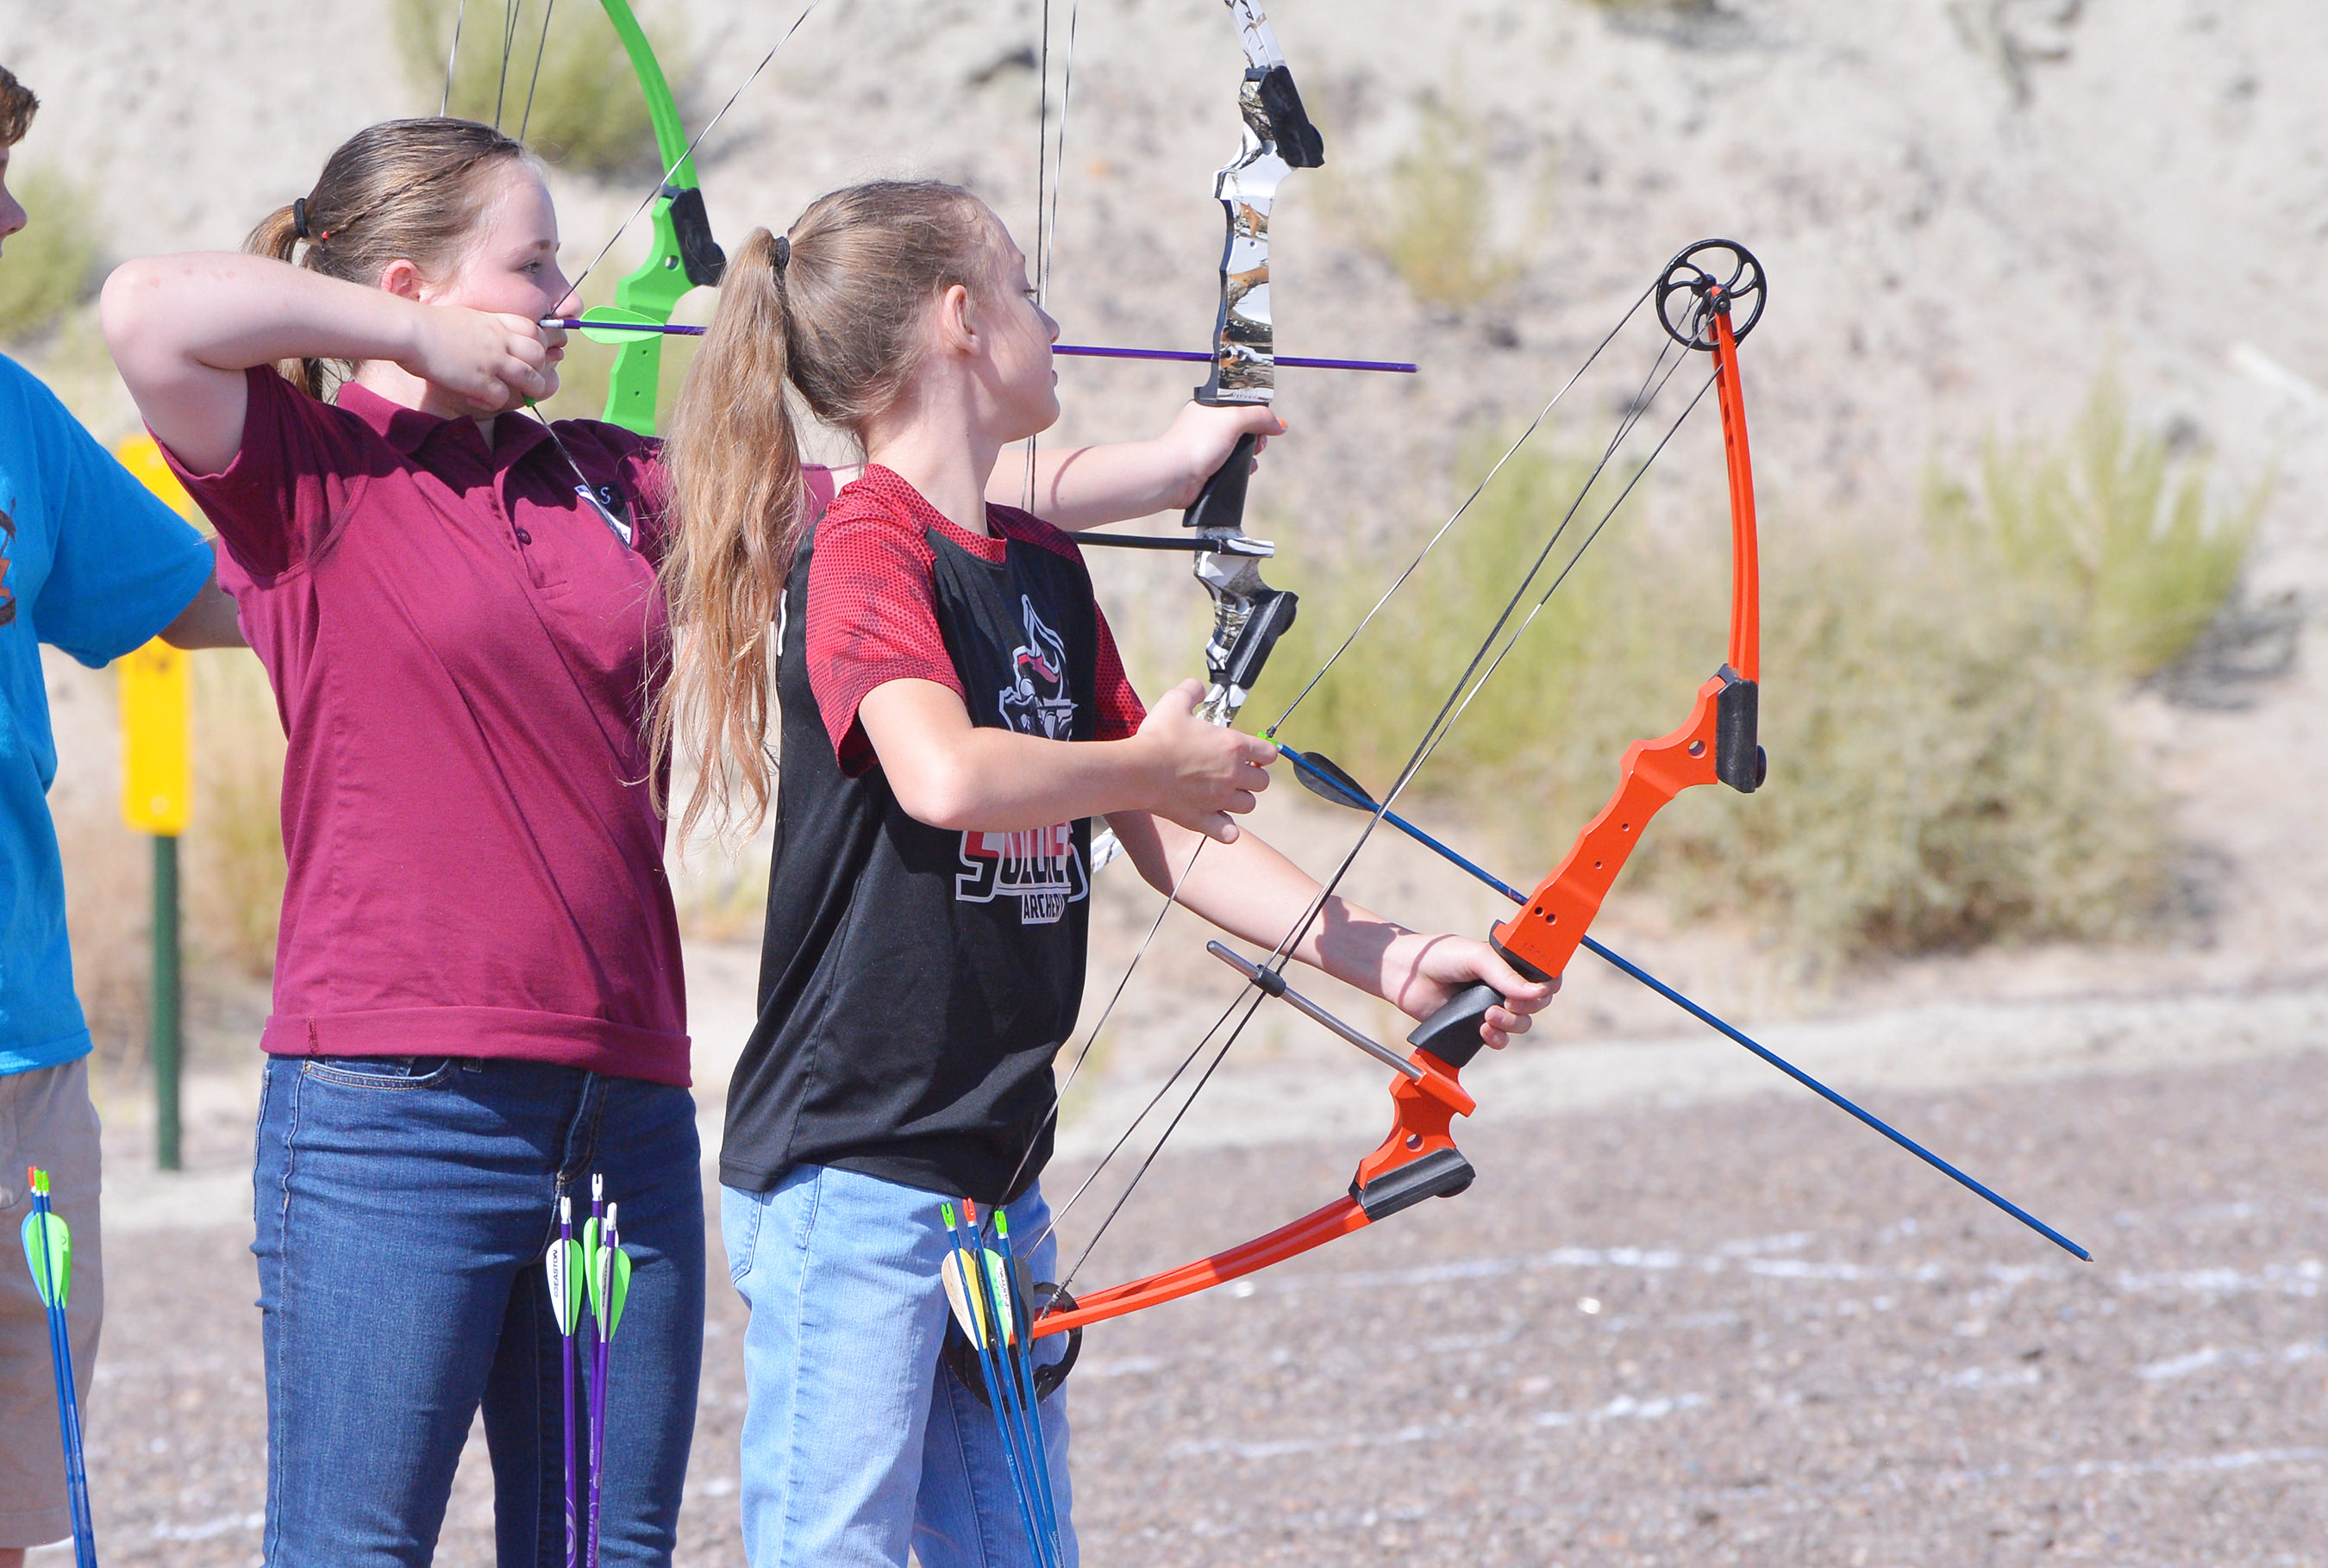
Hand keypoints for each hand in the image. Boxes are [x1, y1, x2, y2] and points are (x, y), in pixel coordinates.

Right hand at [402, 305, 555, 416]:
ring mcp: (492, 360)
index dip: (539, 344)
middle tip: (527, 379)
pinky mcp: (479, 380)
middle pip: (539, 355)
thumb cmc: (427, 324)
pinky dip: (495, 403)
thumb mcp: (465, 318)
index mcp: (495, 322)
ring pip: (531, 379)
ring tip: (516, 396)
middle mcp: (499, 340)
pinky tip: (478, 400)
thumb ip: (483, 328)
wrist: (410, 329)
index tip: (531, 355)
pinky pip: (503, 398)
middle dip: (539, 369)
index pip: (534, 330)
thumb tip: (486, 336)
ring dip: (528, 391)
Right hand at [1132, 679, 1277, 841]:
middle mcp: (1233, 775)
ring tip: (1224, 793)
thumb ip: (1191, 691)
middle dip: (1252, 777)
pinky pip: (1229, 833)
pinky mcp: (1204, 819)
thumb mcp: (1175, 702)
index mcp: (1234, 747)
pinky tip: (1217, 820)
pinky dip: (1227, 829)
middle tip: (1234, 772)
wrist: (1137, 769)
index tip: (1252, 753)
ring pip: (1248, 806)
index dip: (1263, 752)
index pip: (1269, 753)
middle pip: (1262, 782)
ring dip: (1240, 800)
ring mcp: (1220, 800)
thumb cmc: (1158, 736)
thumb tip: (1197, 688)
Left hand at [1156, 401, 1286, 509]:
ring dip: (1252, 453)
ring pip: (1242, 447)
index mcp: (1210, 406)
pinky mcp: (1210, 467)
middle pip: (1246, 426)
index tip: (1266, 422)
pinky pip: (1235, 464)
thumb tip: (1280, 424)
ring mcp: (1210, 446)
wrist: (1175, 475)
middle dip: (1258, 435)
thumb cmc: (1197, 443)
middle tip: (1257, 442)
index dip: (1258, 412)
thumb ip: (1260, 416)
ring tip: (1250, 457)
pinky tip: (1244, 469)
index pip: (1242, 403)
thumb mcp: (1234, 418)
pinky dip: (1244, 467)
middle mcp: (1209, 424)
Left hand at [1375, 932, 1557, 1050]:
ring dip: (1511, 1022)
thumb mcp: (1476, 956)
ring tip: (1487, 1015)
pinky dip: (1498, 1038)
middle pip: (1539, 1002)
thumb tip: (1538, 992)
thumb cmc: (1439, 956)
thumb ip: (1505, 973)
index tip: (1540, 988)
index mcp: (1510, 962)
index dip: (1549, 983)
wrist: (1405, 975)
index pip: (1545, 974)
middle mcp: (1505, 984)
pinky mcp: (1477, 1025)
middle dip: (1529, 1005)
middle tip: (1508, 1001)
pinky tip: (1482, 1029)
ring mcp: (1493, 1005)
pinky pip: (1501, 1039)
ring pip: (1522, 1023)